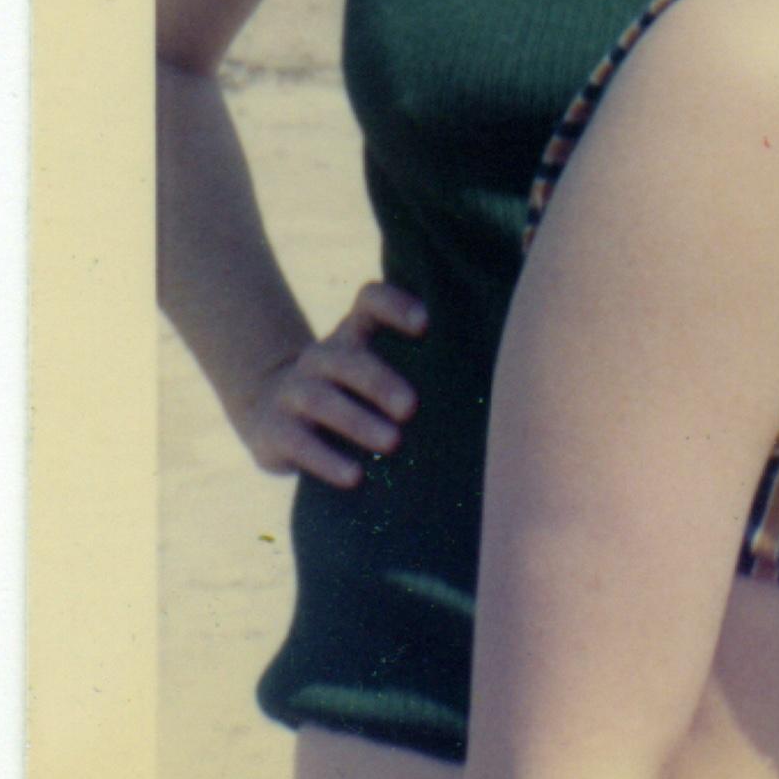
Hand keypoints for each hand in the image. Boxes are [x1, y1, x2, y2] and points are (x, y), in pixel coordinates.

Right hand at [235, 282, 427, 485]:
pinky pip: (298, 442)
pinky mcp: (273, 430)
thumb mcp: (381, 368)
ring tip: (393, 443)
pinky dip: (327, 460)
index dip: (394, 304)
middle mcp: (321, 357)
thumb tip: (505, 375)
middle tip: (412, 408)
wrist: (275, 417)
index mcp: (353, 334)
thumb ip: (424, 361)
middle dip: (380, 381)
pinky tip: (355, 476)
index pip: (369, 301)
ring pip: (321, 400)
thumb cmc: (355, 393)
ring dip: (358, 421)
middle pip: (347, 358)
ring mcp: (293, 392)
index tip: (425, 323)